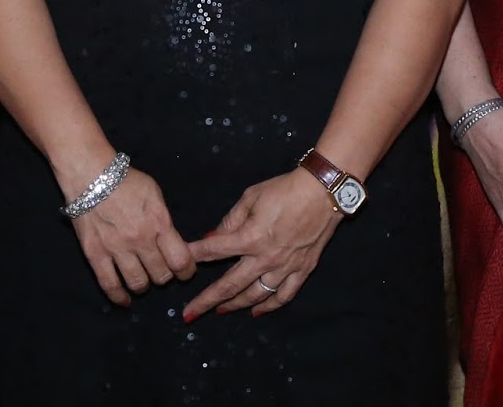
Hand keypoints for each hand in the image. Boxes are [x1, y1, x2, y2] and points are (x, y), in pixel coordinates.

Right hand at [68, 167, 195, 306]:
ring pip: (138, 283)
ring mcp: (116, 249)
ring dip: (145, 285)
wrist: (91, 175)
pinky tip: (125, 300)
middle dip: (165, 276)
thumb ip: (164, 220)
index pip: (180, 260)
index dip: (186, 271)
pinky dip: (119, 297)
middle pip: (161, 275)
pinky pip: (109, 285)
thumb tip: (174, 244)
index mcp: (158, 222)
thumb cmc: (127, 181)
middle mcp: (139, 239)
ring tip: (145, 279)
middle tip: (162, 270)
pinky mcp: (95, 255)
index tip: (185, 271)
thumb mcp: (155, 194)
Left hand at [182, 169, 342, 319]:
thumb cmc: (284, 189)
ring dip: (235, 305)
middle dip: (207, 300)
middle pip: (231, 285)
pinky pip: (282, 295)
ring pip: (255, 295)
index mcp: (251, 237)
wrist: (323, 192)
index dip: (195, 256)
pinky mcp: (301, 270)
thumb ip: (231, 220)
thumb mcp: (251, 196)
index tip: (179, 264)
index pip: (214, 251)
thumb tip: (213, 237)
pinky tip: (257, 311)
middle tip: (190, 314)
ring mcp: (284, 267)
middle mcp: (265, 257)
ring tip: (220, 311)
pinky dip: (269, 306)